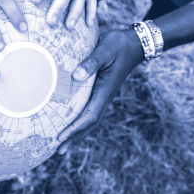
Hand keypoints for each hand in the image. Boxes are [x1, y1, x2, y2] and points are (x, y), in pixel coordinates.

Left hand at [56, 29, 142, 153]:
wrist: (135, 43)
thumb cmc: (119, 45)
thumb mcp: (104, 50)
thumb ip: (91, 62)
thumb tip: (76, 75)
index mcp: (104, 91)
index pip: (89, 116)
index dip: (75, 129)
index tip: (61, 138)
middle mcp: (104, 96)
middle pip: (89, 123)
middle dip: (74, 137)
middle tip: (58, 149)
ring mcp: (104, 94)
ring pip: (91, 118)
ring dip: (77, 132)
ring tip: (63, 142)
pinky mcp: (102, 90)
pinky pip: (90, 109)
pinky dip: (81, 119)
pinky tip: (72, 121)